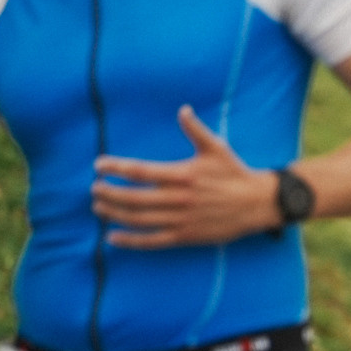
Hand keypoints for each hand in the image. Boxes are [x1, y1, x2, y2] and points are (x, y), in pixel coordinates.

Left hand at [93, 106, 284, 248]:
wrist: (257, 204)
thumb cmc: (234, 173)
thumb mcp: (216, 148)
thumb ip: (195, 130)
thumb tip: (182, 109)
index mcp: (182, 174)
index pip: (140, 171)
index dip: (116, 168)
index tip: (99, 166)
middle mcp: (178, 198)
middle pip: (133, 197)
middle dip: (109, 193)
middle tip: (94, 188)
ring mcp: (181, 220)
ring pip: (139, 219)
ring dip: (114, 214)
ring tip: (98, 208)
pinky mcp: (185, 236)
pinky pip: (152, 241)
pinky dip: (130, 241)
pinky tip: (113, 237)